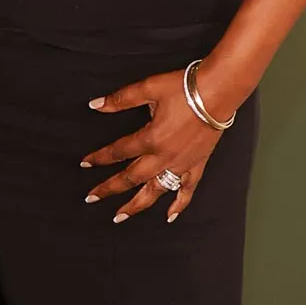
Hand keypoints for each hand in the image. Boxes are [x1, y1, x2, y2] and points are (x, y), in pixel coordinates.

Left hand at [81, 65, 235, 223]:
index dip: (99, 158)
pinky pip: (187, 190)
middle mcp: (164, 157)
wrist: (220, 90)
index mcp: (150, 138)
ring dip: (136, 205)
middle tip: (92, 198)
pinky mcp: (198, 164)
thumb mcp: (149, 88)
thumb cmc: (185, 87)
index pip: (118, 152)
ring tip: (120, 216)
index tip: (85, 164)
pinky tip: (170, 216)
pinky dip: (179, 204)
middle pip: (131, 178)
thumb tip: (96, 105)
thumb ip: (121, 99)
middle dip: (109, 188)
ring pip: (155, 191)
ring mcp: (181, 164)